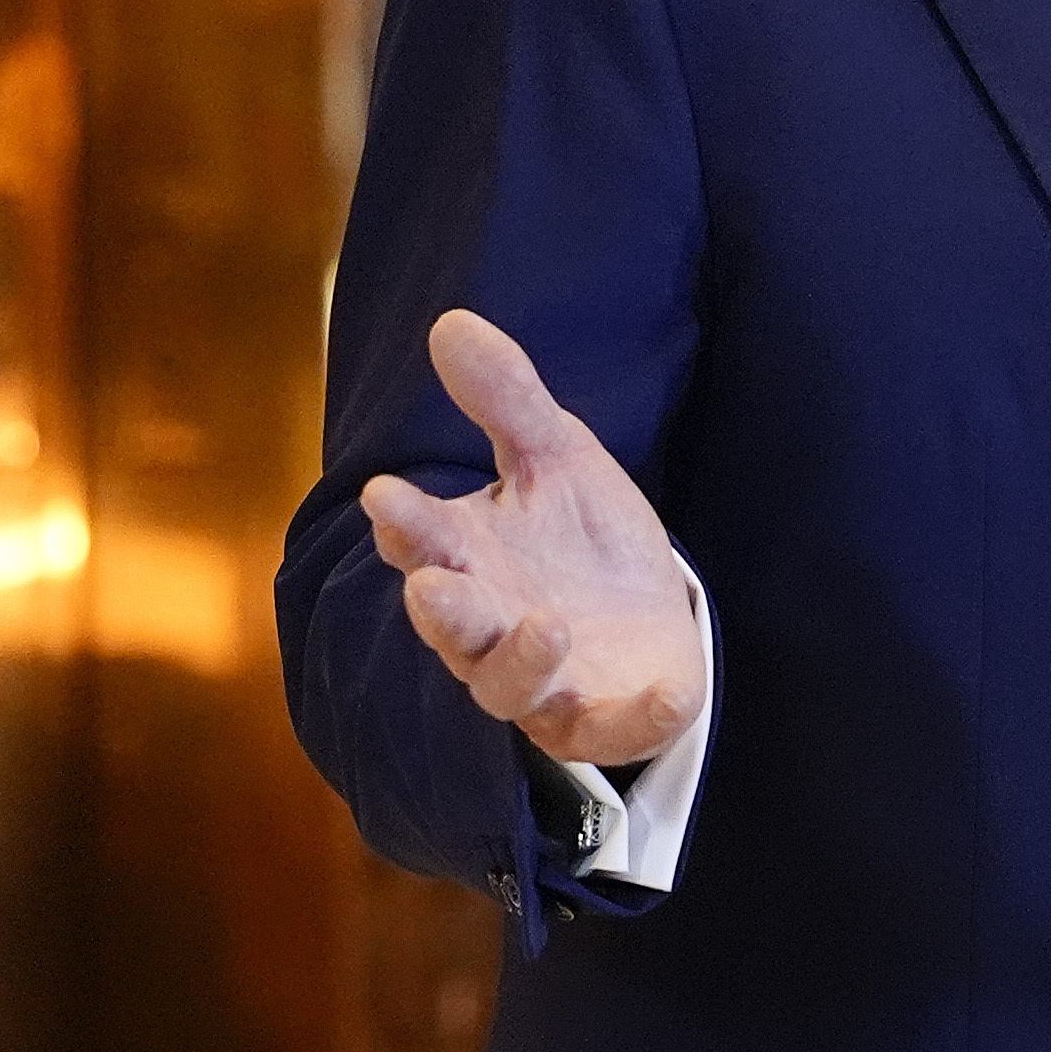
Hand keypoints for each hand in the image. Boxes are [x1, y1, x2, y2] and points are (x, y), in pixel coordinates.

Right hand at [360, 308, 703, 768]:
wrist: (650, 614)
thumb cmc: (581, 539)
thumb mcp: (558, 458)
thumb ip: (507, 400)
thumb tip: (450, 322)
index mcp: (470, 559)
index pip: (423, 542)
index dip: (404, 523)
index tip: (388, 496)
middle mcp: (492, 627)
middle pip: (453, 626)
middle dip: (443, 609)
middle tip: (432, 584)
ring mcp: (543, 682)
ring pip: (509, 686)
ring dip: (520, 659)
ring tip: (544, 624)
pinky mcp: (601, 718)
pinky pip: (610, 728)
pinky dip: (632, 716)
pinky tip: (662, 694)